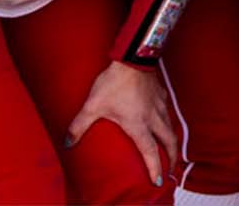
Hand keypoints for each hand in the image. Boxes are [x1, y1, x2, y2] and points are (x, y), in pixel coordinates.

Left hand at [66, 61, 177, 186]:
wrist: (133, 57)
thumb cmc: (114, 82)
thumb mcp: (92, 106)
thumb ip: (79, 125)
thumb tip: (67, 143)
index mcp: (138, 124)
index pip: (150, 151)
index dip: (155, 167)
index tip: (158, 180)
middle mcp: (153, 118)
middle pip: (169, 141)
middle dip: (171, 157)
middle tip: (170, 168)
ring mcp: (160, 106)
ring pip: (171, 128)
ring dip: (171, 141)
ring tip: (169, 149)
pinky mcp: (161, 95)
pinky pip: (168, 114)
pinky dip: (168, 123)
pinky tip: (163, 122)